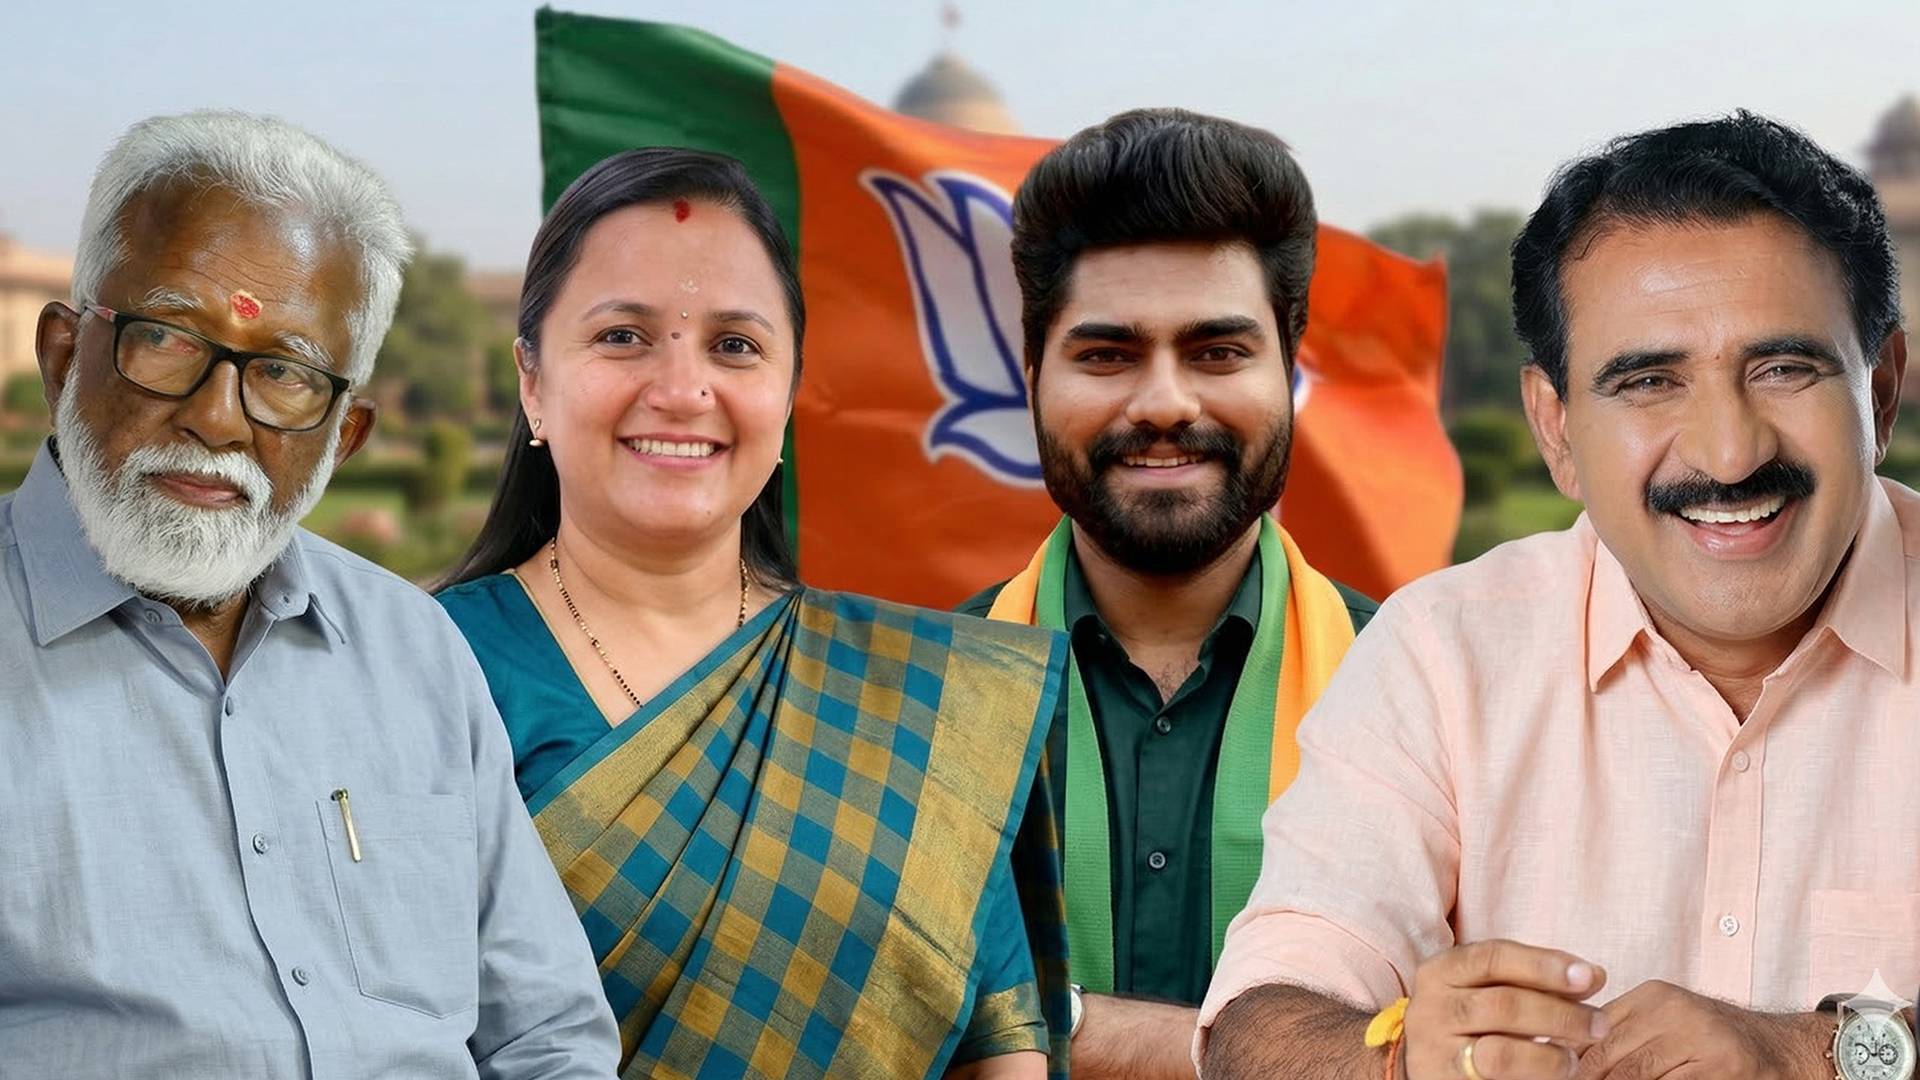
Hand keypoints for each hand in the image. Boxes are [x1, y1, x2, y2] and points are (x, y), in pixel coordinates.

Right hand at [1404, 940, 1609, 1079]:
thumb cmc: (1471, 1018)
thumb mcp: (1491, 987)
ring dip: (1549, 1057)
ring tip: (1573, 1060)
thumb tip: (1594, 976)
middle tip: (1598, 1024)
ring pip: (1500, 1054)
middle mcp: (1431, 1008)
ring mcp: (1434, 1051)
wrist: (1427, 1062)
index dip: (1544, 965)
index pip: (1494, 957)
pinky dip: (1533, 1079)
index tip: (1589, 976)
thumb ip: (1537, 980)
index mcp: (1442, 971)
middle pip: (1503, 1005)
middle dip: (1560, 1014)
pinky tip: (1553, 1075)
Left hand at [1574, 981, 1828, 1079]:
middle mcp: (1675, 1011)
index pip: (1594, 1029)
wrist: (1780, 1048)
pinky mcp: (1720, 1066)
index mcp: (1654, 995)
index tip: (1551, 1074)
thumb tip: (1564, 1056)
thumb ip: (1623, 1034)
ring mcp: (1700, 1038)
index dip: (1570, 1060)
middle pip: (1609, 1056)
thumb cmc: (1712, 1042)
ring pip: (1634, 1076)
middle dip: (1585, 1078)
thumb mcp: (1666, 1023)